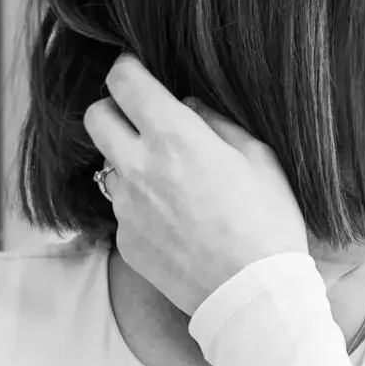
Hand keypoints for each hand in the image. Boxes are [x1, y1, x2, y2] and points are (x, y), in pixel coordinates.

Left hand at [83, 53, 307, 318]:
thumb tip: (188, 105)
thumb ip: (216, 122)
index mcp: (174, 136)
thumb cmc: (268, 223)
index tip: (138, 74)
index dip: (128, 70)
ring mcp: (128, 208)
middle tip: (142, 122)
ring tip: (170, 184)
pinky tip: (176, 224)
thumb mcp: (259, 158)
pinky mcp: (126, 242)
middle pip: (96, 117)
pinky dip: (143, 210)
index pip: (124, 81)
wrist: (254, 295)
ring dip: (130, 164)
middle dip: (114, 111)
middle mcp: (139, 167)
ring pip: (110, 168)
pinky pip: (124, 212)